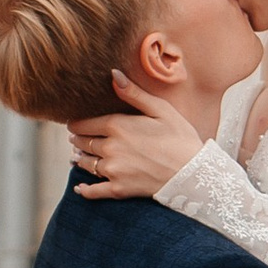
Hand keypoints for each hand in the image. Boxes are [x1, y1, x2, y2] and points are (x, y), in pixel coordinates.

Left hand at [68, 71, 205, 200]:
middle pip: (83, 143)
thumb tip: (113, 75)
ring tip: (80, 156)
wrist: (192, 172)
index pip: (84, 124)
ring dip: (81, 159)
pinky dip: (84, 190)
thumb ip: (133, 93)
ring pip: (86, 164)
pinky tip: (79, 187)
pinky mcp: (119, 189)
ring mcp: (113, 170)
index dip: (76, 124)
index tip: (74, 124)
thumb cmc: (180, 138)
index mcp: (117, 126)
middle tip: (78, 138)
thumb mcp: (160, 109)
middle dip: (79, 139)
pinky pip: (93, 191)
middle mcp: (110, 148)